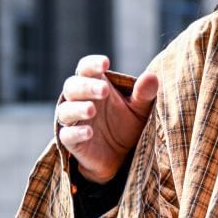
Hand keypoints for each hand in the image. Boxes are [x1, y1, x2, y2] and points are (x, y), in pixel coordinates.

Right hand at [55, 55, 158, 183]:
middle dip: (87, 86)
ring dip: (77, 108)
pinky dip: (76, 133)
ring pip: (65, 110)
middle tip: (104, 90)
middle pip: (72, 86)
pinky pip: (67, 135)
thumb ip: (144, 93)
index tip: (105, 63)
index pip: (86, 68)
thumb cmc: (127, 122)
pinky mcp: (71, 141)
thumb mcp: (140, 108)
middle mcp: (80, 99)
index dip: (92, 64)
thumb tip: (151, 76)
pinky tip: (89, 132)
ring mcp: (74, 120)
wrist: (121, 155)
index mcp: (95, 84)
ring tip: (92, 110)